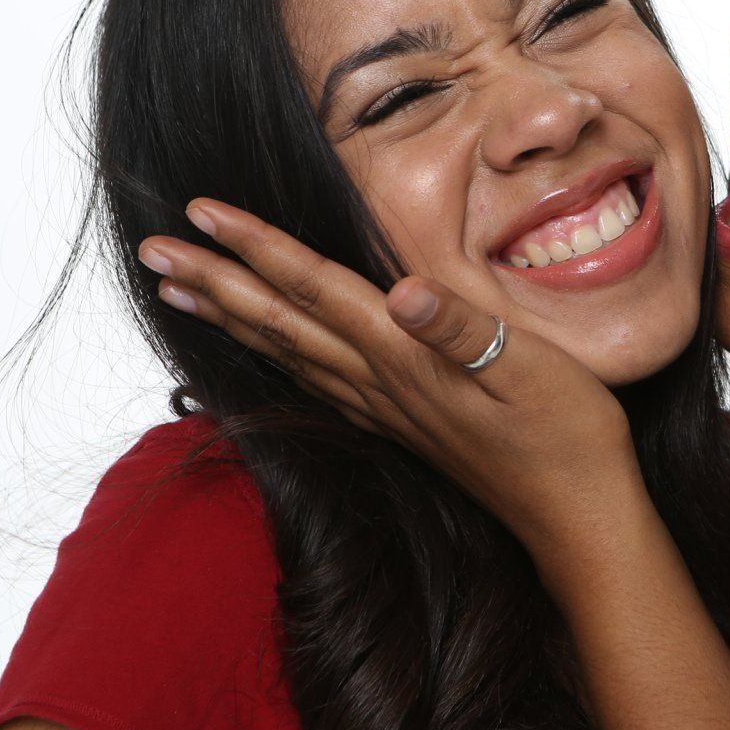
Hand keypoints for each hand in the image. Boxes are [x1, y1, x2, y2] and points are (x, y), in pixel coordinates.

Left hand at [137, 198, 639, 547]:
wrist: (577, 518)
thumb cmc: (570, 437)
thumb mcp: (534, 369)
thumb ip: (465, 327)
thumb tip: (403, 290)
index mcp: (407, 356)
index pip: (316, 288)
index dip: (256, 246)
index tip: (198, 211)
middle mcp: (383, 383)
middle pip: (281, 321)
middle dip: (214, 280)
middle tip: (152, 251)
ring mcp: (387, 410)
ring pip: (288, 353)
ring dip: (230, 317)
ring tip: (180, 291)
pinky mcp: (401, 428)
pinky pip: (316, 383)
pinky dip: (275, 357)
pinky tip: (265, 349)